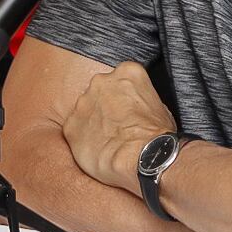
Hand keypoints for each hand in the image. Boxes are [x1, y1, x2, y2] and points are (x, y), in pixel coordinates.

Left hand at [62, 61, 175, 193]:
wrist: (142, 158)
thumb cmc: (157, 137)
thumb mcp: (161, 108)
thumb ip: (141, 100)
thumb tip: (138, 108)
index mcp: (127, 72)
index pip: (122, 78)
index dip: (125, 97)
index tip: (128, 110)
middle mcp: (101, 81)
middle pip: (100, 90)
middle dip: (106, 106)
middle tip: (117, 125)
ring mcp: (83, 102)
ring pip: (85, 109)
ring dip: (93, 122)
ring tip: (108, 141)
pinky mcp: (70, 125)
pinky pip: (74, 130)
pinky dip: (83, 140)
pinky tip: (98, 150)